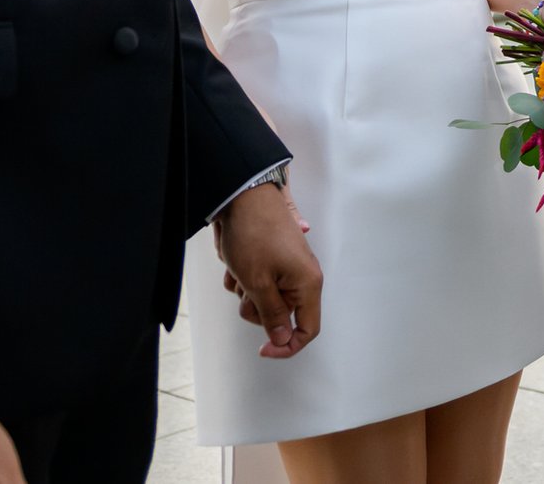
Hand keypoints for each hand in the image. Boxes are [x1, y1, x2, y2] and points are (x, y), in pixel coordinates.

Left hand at [215, 183, 321, 358]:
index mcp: (307, 283)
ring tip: (238, 271)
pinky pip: (257, 282)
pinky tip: (235, 262)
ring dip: (246, 291)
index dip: (287, 346)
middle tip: (244, 292)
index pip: (307, 329)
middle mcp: (302, 276)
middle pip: (282, 315)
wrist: (243, 194)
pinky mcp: (274, 259)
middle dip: (257, 309)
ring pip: (265, 299)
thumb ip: (273, 315)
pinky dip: (242, 277)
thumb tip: (283, 340)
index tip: (263, 349)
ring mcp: (288, 266)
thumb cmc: (254, 232)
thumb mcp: (258, 282)